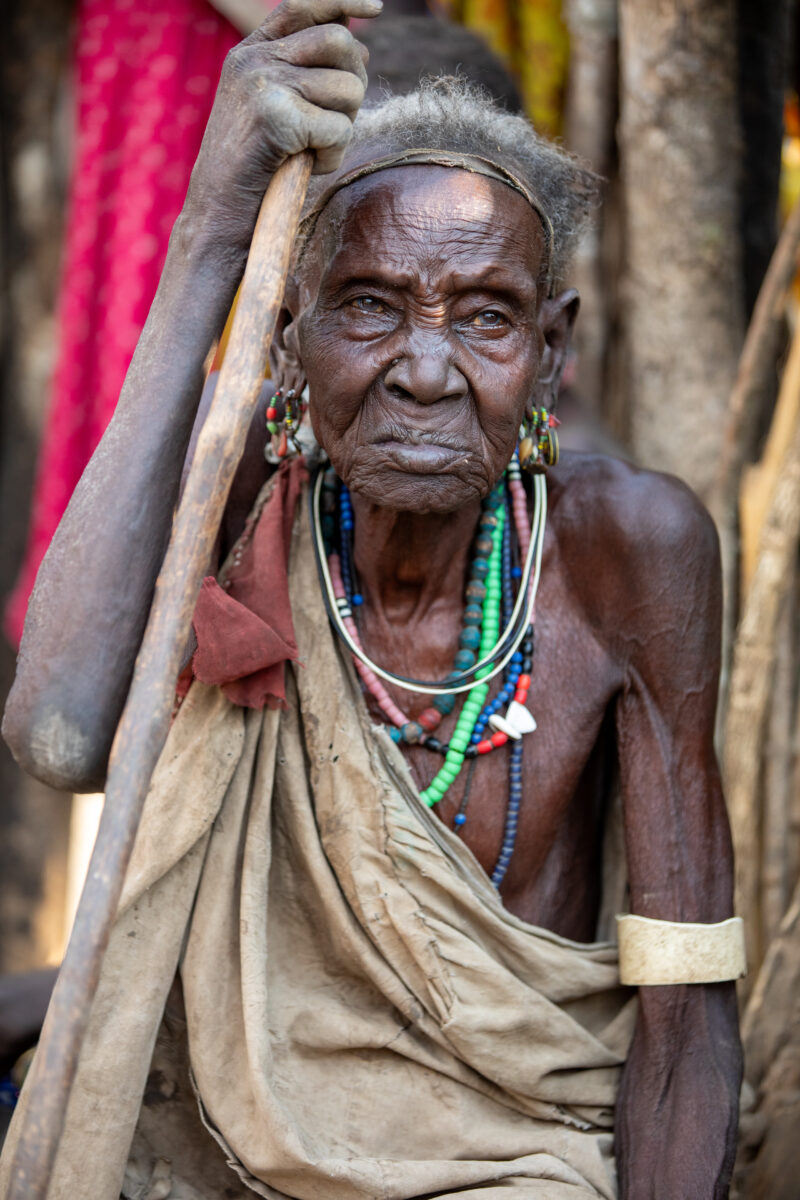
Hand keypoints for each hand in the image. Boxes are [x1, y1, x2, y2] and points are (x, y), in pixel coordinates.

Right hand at [185, 0, 381, 252]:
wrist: (218, 213)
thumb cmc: (252, 169)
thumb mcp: (275, 108)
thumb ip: (306, 74)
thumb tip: (359, 47)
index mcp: (251, 52)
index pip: (305, 4)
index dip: (343, 1)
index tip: (375, 8)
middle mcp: (255, 59)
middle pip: (339, 43)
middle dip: (353, 84)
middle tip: (334, 121)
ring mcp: (264, 83)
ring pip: (349, 89)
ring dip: (344, 127)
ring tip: (311, 149)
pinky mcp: (277, 116)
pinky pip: (341, 129)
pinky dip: (333, 156)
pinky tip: (306, 166)